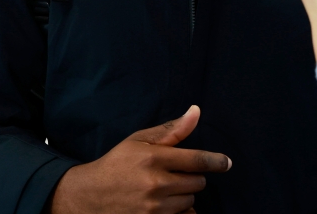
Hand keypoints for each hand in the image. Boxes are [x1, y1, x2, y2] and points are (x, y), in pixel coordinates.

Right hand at [49, 105, 230, 213]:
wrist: (90, 196)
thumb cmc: (118, 163)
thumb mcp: (140, 141)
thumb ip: (172, 130)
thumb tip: (196, 112)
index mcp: (154, 158)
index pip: (197, 159)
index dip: (215, 161)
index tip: (226, 163)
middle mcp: (155, 184)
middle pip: (197, 182)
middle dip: (192, 177)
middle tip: (175, 173)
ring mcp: (153, 207)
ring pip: (189, 201)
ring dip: (184, 195)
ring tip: (165, 188)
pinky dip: (178, 210)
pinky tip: (165, 203)